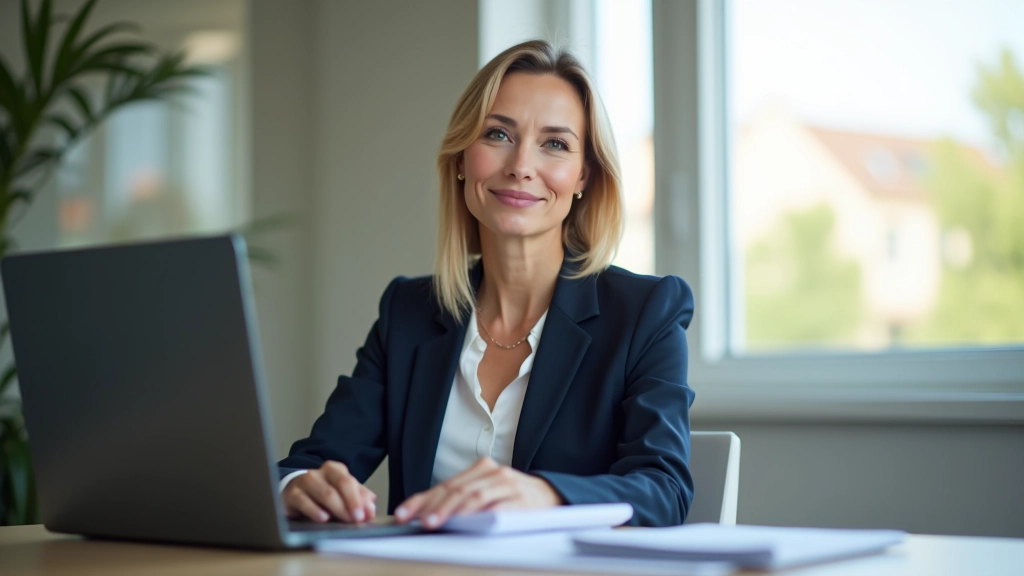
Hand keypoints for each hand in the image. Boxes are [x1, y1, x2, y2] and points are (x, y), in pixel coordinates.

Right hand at [281, 461, 376, 522]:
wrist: (293, 492)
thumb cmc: (322, 494)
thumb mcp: (342, 494)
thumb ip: (359, 499)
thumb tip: (370, 509)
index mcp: (335, 469)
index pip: (349, 481)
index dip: (358, 499)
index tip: (365, 514)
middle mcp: (320, 472)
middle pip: (339, 485)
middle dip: (351, 503)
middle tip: (357, 519)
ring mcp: (304, 482)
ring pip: (324, 493)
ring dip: (337, 508)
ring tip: (344, 520)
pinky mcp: (292, 494)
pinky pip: (303, 501)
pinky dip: (314, 510)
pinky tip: (323, 518)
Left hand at [394, 457, 562, 528]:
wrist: (552, 495)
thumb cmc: (513, 498)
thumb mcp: (486, 492)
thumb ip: (462, 499)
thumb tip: (425, 513)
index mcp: (481, 468)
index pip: (445, 485)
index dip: (421, 499)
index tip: (402, 513)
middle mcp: (493, 472)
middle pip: (456, 490)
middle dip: (432, 506)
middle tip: (416, 520)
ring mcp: (507, 485)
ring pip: (472, 497)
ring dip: (450, 511)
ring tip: (433, 522)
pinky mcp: (520, 501)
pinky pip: (495, 508)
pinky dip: (478, 516)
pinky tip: (465, 523)